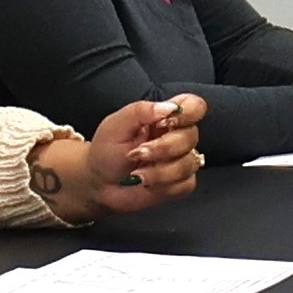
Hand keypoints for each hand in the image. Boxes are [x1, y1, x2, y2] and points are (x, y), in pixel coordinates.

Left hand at [34, 96, 203, 215]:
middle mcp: (177, 137)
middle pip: (192, 136)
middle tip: (138, 153)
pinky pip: (186, 184)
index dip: (189, 112)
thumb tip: (170, 108)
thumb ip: (141, 111)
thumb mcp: (116, 124)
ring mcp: (181, 161)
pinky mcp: (180, 184)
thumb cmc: (107, 150)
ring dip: (161, 171)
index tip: (168, 122)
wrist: (98, 182)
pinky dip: (164, 186)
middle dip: (163, 148)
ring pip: (189, 163)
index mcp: (165, 117)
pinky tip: (147, 184)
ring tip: (137, 174)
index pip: (194, 107)